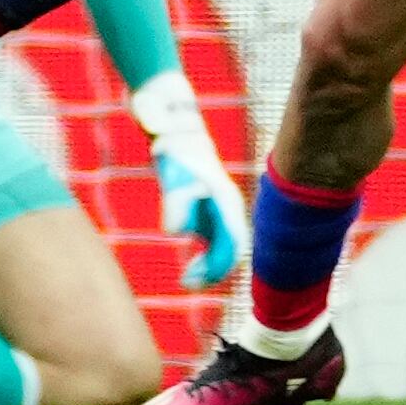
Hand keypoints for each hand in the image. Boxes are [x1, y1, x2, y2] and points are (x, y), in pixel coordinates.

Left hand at [132, 72, 249, 289]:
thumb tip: (174, 232)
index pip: (233, 243)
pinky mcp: (204, 207)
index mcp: (225, 199)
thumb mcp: (172, 171)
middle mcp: (226, 205)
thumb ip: (174, 200)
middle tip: (189, 283)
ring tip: (187, 279)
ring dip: (209, 266)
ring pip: (223, 247)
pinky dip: (203, 257)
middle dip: (214, 270)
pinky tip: (187, 267)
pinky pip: (211, 241)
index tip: (193, 278)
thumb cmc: (173, 144)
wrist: (172, 122)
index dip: (216, 266)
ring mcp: (216, 206)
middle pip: (232, 248)